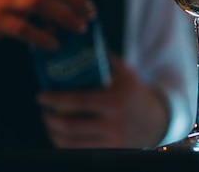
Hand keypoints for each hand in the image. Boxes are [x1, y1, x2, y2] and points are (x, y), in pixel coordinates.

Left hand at [37, 55, 169, 148]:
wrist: (157, 120)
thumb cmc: (136, 93)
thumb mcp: (127, 74)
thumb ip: (107, 61)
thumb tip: (83, 47)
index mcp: (117, 98)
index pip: (79, 100)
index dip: (56, 99)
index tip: (41, 96)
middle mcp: (115, 120)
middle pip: (71, 125)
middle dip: (50, 119)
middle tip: (44, 111)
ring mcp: (113, 139)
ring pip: (72, 142)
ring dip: (54, 133)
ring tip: (50, 123)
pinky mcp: (111, 151)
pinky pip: (79, 151)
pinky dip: (65, 145)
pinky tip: (61, 136)